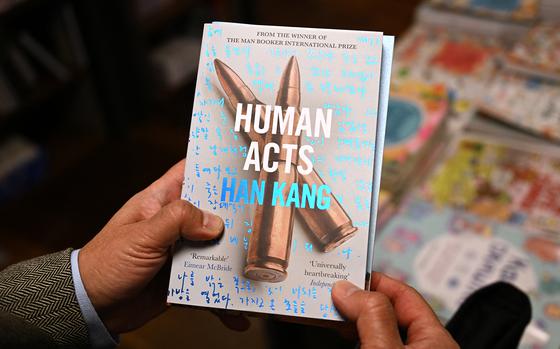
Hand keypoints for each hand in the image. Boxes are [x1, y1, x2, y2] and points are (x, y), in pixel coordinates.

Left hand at [79, 160, 247, 332]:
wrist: (93, 307)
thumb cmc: (105, 263)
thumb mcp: (141, 236)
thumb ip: (176, 221)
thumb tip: (213, 221)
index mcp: (160, 201)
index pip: (190, 172)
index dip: (213, 165)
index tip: (241, 165)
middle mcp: (174, 223)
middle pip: (213, 211)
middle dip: (236, 215)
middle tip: (263, 216)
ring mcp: (181, 250)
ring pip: (216, 248)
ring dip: (234, 259)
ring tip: (258, 265)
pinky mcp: (184, 277)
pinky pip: (210, 283)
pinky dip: (223, 297)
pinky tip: (237, 312)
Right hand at [332, 273, 458, 348]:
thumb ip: (372, 316)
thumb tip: (348, 288)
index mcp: (436, 340)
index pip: (404, 295)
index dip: (374, 281)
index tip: (345, 277)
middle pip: (388, 312)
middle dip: (358, 301)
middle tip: (330, 294)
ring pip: (377, 331)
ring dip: (352, 321)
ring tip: (328, 313)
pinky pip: (370, 345)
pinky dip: (353, 338)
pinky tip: (338, 334)